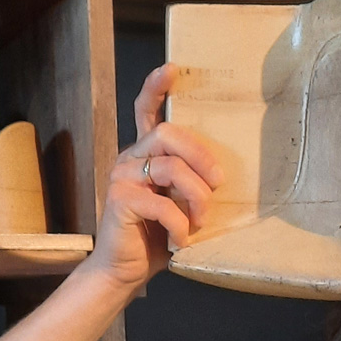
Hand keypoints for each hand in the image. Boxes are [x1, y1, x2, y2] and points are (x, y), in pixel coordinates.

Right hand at [86, 64, 226, 293]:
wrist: (125, 271)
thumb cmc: (157, 236)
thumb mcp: (179, 203)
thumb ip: (190, 182)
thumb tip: (220, 175)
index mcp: (145, 155)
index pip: (145, 111)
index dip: (156, 88)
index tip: (172, 69)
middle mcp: (130, 159)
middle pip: (168, 133)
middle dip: (201, 157)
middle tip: (217, 184)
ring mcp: (122, 177)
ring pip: (171, 168)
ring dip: (196, 198)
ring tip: (199, 221)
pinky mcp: (120, 200)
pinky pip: (163, 204)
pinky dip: (180, 225)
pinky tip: (180, 239)